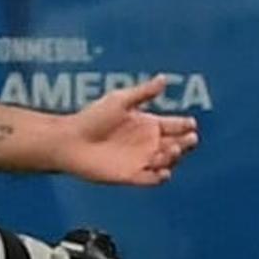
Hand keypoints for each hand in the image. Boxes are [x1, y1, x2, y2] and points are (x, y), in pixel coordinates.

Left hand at [57, 77, 198, 184]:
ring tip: (172, 149)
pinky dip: (161, 177)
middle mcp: (147, 143)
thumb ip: (143, 93)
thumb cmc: (90, 119)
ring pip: (168, 161)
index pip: (176, 126)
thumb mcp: (119, 101)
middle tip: (189, 138)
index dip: (186, 125)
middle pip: (178, 144)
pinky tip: (164, 171)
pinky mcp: (130, 175)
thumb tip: (164, 78)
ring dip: (174, 157)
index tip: (190, 124)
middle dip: (187, 142)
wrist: (68, 141)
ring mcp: (140, 160)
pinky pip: (152, 180)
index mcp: (147, 124)